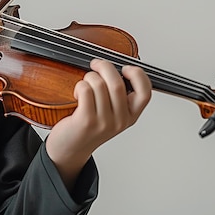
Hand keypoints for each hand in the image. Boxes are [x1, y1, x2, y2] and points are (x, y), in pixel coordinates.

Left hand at [45, 59, 150, 189]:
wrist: (70, 149)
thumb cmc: (88, 127)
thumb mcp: (111, 113)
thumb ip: (118, 94)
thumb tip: (114, 67)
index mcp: (130, 116)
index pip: (145, 93)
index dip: (138, 75)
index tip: (126, 68)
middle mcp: (120, 120)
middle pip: (117, 83)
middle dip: (104, 67)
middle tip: (96, 64)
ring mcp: (104, 122)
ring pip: (99, 84)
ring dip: (89, 77)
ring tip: (85, 84)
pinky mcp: (87, 120)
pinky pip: (85, 89)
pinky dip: (80, 85)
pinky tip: (78, 94)